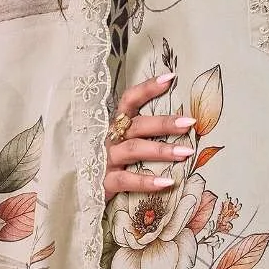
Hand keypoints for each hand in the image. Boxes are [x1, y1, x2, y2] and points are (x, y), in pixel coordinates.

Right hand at [103, 66, 195, 201]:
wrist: (79, 190)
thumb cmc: (109, 164)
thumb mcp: (121, 143)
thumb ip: (141, 133)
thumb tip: (180, 124)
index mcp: (114, 124)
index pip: (129, 100)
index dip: (147, 88)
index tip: (170, 78)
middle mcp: (109, 138)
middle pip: (137, 125)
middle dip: (164, 123)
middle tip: (189, 122)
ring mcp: (105, 159)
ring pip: (133, 149)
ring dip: (161, 150)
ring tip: (186, 152)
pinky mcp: (104, 182)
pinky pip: (126, 180)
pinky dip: (147, 181)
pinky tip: (167, 182)